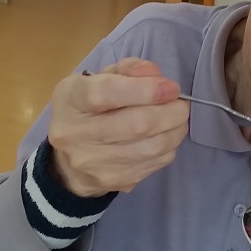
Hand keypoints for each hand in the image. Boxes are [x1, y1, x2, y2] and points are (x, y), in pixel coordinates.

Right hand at [48, 58, 188, 197]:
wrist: (69, 159)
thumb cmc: (89, 108)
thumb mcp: (100, 78)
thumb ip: (129, 70)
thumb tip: (155, 76)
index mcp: (71, 98)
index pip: (106, 93)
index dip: (144, 90)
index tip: (170, 88)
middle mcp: (76, 133)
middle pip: (136, 124)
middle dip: (169, 112)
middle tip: (181, 105)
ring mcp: (94, 162)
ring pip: (151, 147)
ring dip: (174, 130)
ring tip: (177, 119)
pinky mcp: (113, 180)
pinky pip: (154, 163)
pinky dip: (168, 147)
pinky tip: (165, 137)